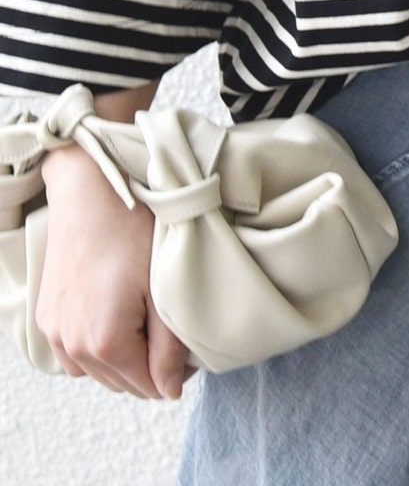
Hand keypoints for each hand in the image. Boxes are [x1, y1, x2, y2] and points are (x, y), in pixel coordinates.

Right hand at [35, 85, 190, 398]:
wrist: (90, 187)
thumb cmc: (133, 227)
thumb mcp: (163, 285)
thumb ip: (170, 345)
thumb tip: (172, 390)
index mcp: (105, 342)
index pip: (149, 387)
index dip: (177, 372)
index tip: (193, 346)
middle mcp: (72, 346)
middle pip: (122, 383)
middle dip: (151, 367)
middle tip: (175, 331)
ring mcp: (54, 332)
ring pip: (97, 371)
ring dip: (124, 359)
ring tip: (148, 320)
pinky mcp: (47, 316)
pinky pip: (74, 353)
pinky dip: (97, 348)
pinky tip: (118, 317)